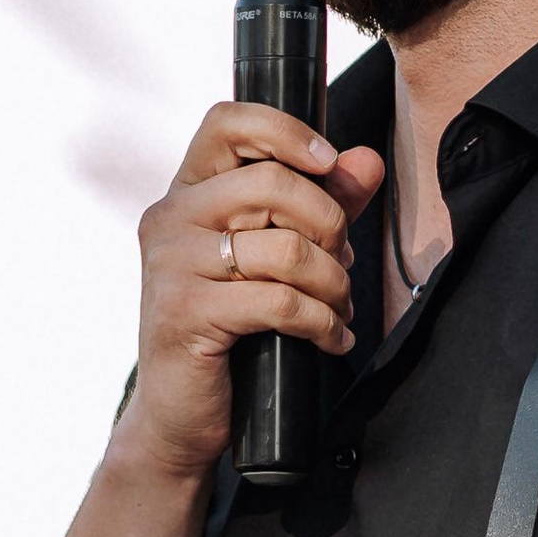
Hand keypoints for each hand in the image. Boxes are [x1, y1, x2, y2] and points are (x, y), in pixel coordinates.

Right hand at [116, 105, 383, 484]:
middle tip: (343, 263)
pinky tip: (333, 338)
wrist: (179, 415)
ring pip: (285, 247)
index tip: (329, 164)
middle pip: (273, 183)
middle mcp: (170, 219)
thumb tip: (367, 160)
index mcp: (187, 194)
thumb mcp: (276, 259)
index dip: (286, 131)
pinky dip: (322, 322)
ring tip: (340, 308)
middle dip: (330, 224)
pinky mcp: (186, 314)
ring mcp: (172, 266)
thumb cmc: (230, 329)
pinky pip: (280, 302)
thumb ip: (322, 204)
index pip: (226, 122)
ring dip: (333, 282)